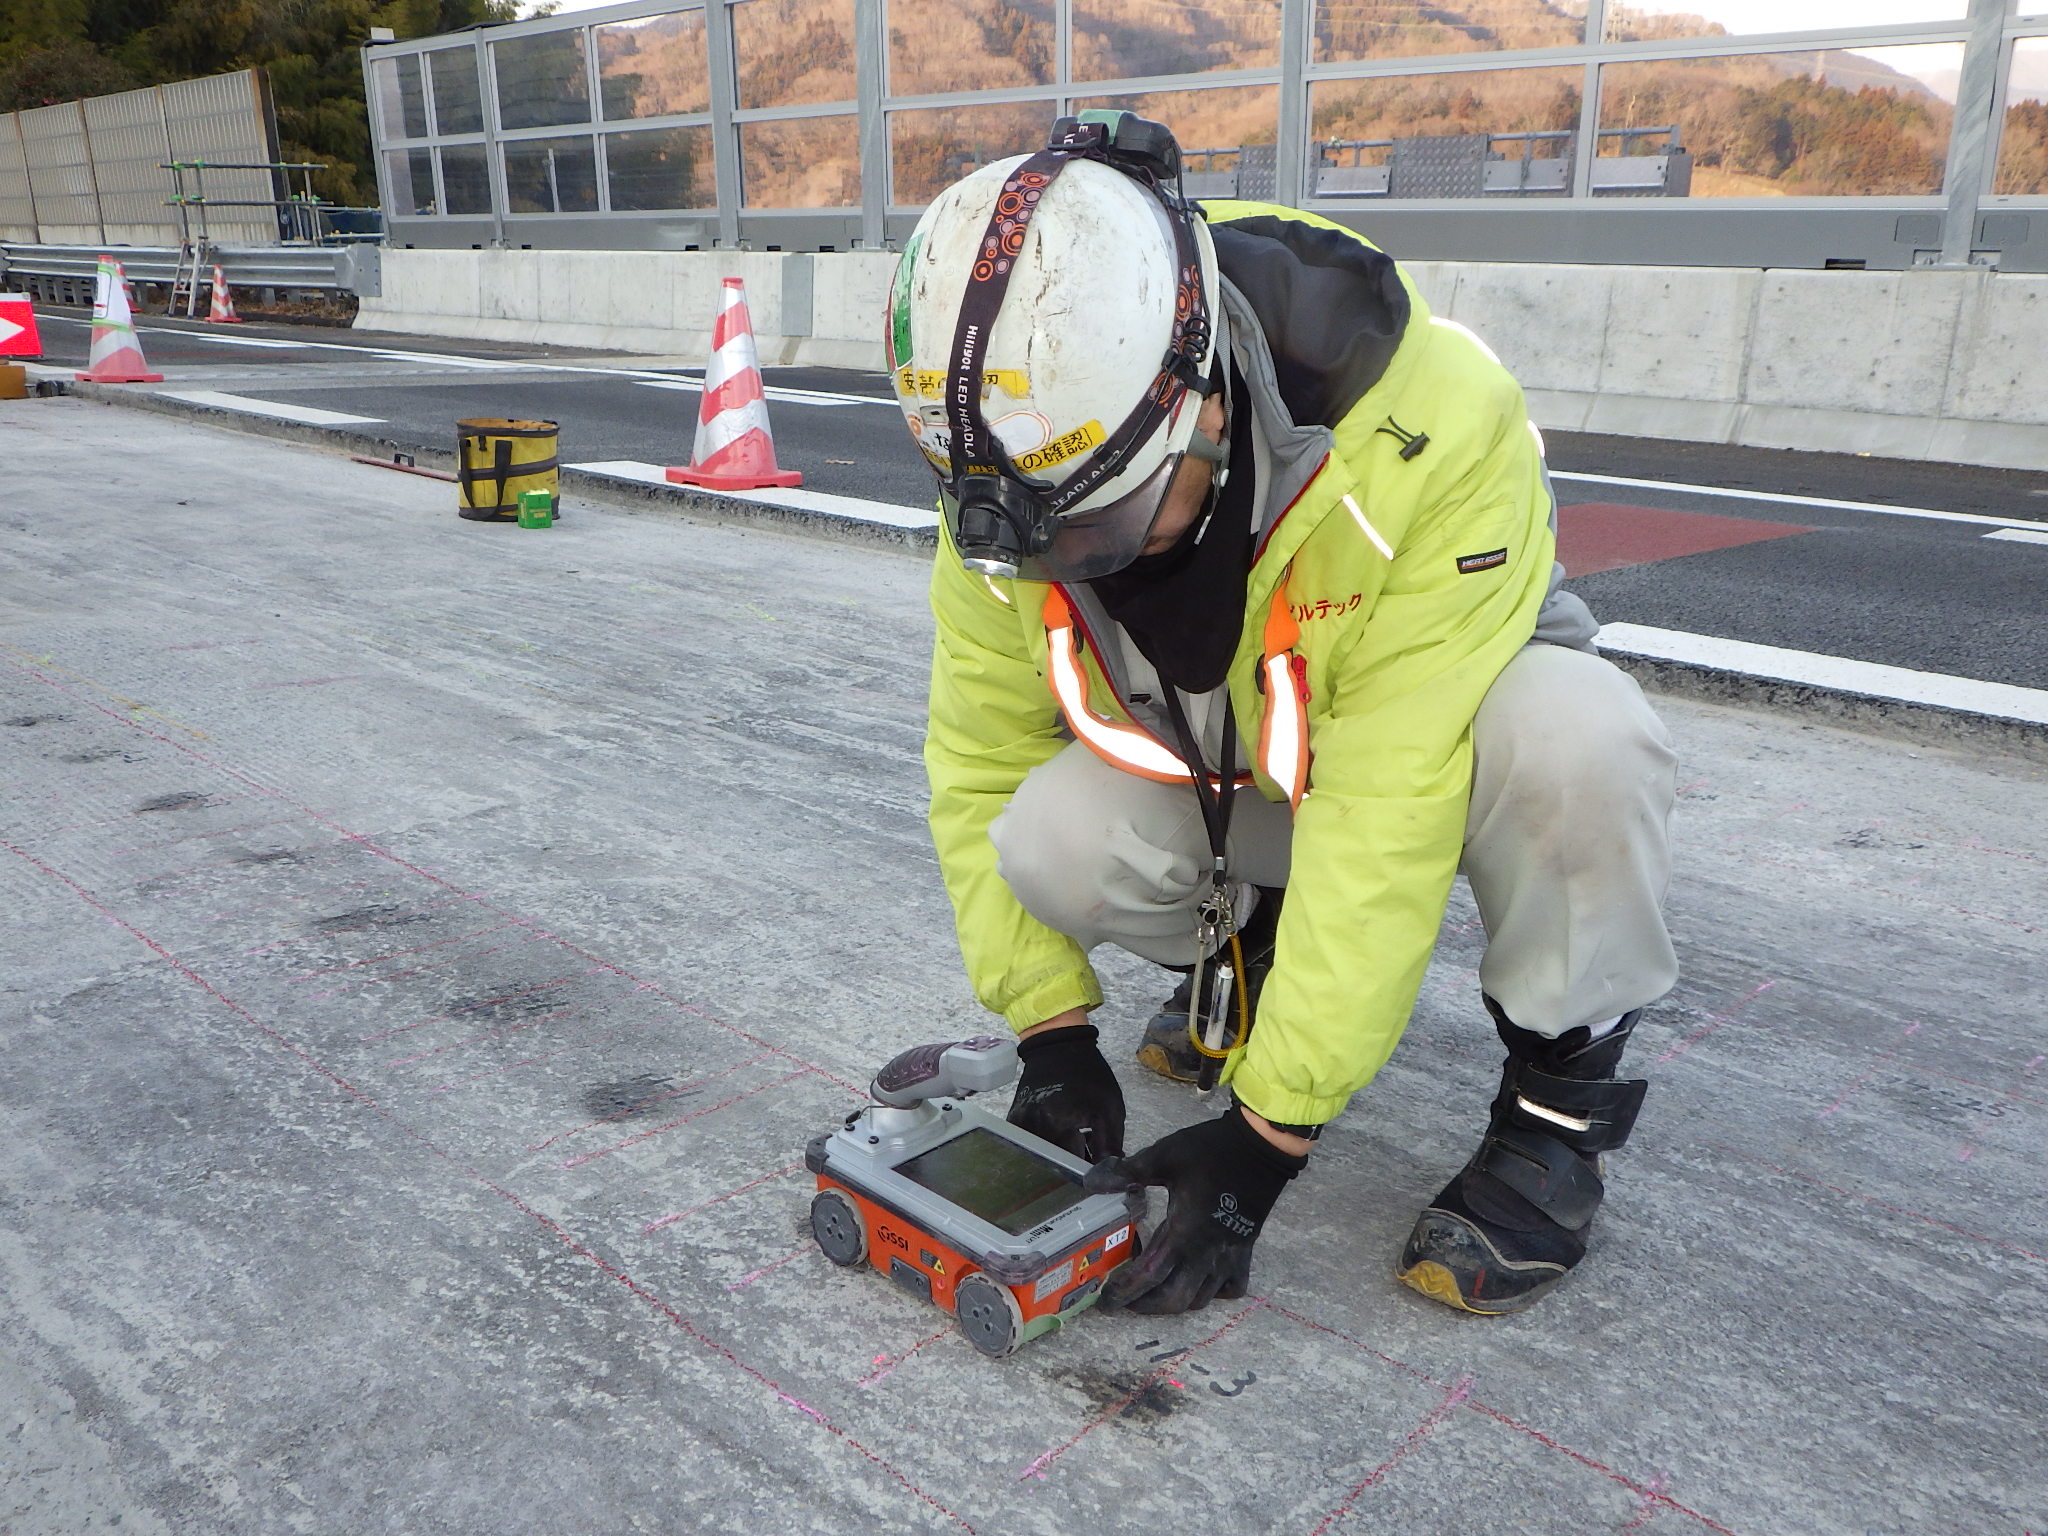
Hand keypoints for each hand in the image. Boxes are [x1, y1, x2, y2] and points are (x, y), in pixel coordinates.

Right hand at [1006, 1022, 1125, 1161]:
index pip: (1074, 1165)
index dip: (1086, 1171)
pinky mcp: (1014, 1119)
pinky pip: (1027, 1145)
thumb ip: (1110, 1143)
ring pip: (1039, 1156)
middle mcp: (1038, 1126)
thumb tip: (1107, 1174)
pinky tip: (1054, 1137)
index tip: (1094, 1171)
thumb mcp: (1110, 1107)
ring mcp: (1023, 1124)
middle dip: (1070, 1165)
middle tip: (1084, 1155)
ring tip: (1070, 1144)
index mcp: (1062, 1122)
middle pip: (1054, 1164)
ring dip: (1055, 1157)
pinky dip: (1040, 1147)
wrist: (1059, 1046)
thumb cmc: (1089, 1076)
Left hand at [1083, 1105, 1306, 1313]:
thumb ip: (1128, 1171)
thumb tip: (1093, 1182)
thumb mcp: (1165, 1156)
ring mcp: (1230, 1255)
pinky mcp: (1245, 1251)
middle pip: (1174, 1299)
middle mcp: (1207, 1252)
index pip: (1150, 1276)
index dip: (1124, 1292)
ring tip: (1152, 1291)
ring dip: (1173, 1301)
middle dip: (1144, 1306)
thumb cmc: (1212, 1151)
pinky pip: (1230, 1288)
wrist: (1262, 1146)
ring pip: (1200, 1299)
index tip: (1104, 1300)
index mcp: (1184, 1231)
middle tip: (1124, 1299)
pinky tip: (1196, 1280)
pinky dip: (1210, 1292)